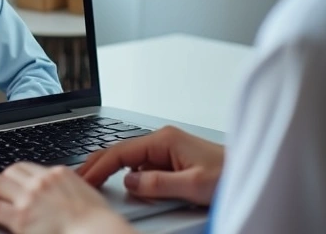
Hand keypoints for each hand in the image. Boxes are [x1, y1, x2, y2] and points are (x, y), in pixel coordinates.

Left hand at [0, 162, 133, 233]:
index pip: (28, 167)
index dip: (14, 173)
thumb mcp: (85, 194)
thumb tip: (62, 194)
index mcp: (58, 174)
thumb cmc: (97, 221)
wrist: (96, 231)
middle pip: (10, 171)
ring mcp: (29, 197)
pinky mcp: (20, 217)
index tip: (8, 178)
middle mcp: (41, 181)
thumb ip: (68, 190)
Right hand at [77, 126, 223, 205]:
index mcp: (164, 140)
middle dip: (97, 163)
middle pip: (120, 150)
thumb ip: (158, 183)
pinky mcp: (171, 158)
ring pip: (129, 157)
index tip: (84, 179)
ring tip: (92, 179)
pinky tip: (119, 181)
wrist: (248, 171)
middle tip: (78, 177)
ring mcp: (167, 148)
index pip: (121, 152)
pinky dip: (125, 172)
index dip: (99, 166)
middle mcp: (163, 140)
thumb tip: (130, 182)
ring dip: (110, 168)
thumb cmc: (228, 174)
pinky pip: (141, 164)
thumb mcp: (193, 185)